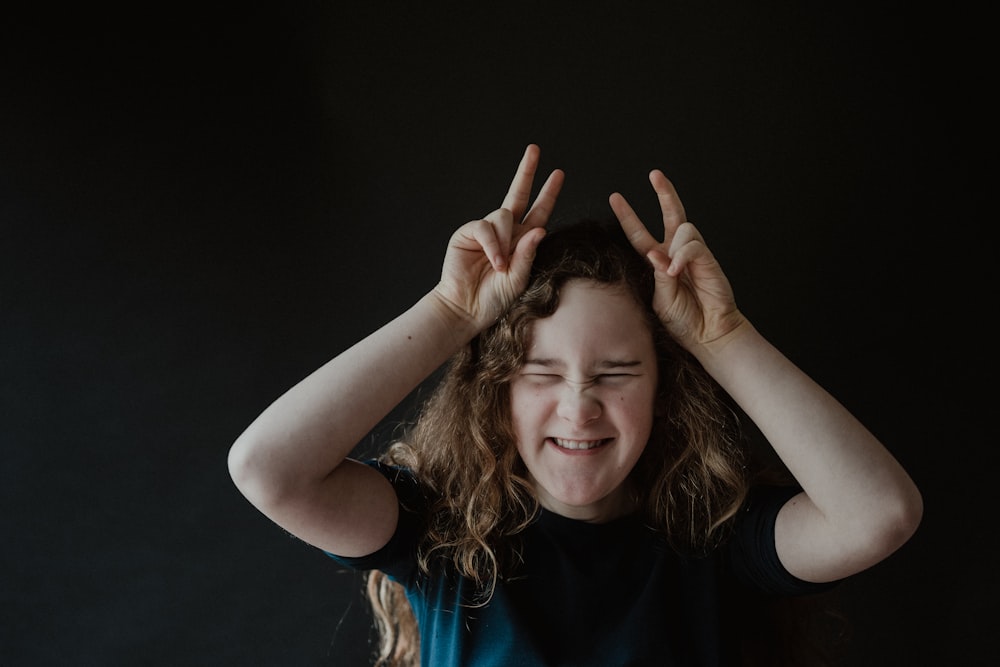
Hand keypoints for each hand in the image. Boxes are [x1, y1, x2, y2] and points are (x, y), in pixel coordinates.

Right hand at [434, 145, 563, 329]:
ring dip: (505, 242)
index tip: (558, 173)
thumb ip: (528, 255)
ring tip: (501, 266)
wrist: (467, 308)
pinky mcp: (468, 233)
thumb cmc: (494, 298)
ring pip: (502, 215)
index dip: (548, 193)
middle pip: (517, 194)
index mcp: (522, 240)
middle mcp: (505, 231)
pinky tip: (495, 261)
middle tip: (534, 149)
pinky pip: (485, 227)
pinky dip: (492, 244)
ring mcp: (486, 230)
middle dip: (526, 172)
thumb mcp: (519, 279)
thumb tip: (540, 230)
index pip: (539, 211)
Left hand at [609, 170, 742, 348]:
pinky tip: (678, 272)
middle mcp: (676, 252)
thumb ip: (657, 276)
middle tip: (655, 174)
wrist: (708, 334)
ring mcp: (694, 254)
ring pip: (683, 228)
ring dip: (674, 248)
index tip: (615, 198)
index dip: (628, 216)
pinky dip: (683, 257)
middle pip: (672, 214)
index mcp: (658, 261)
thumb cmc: (682, 320)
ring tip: (673, 274)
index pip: (639, 233)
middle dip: (665, 193)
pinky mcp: (708, 260)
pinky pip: (693, 246)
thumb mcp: (659, 299)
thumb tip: (656, 254)